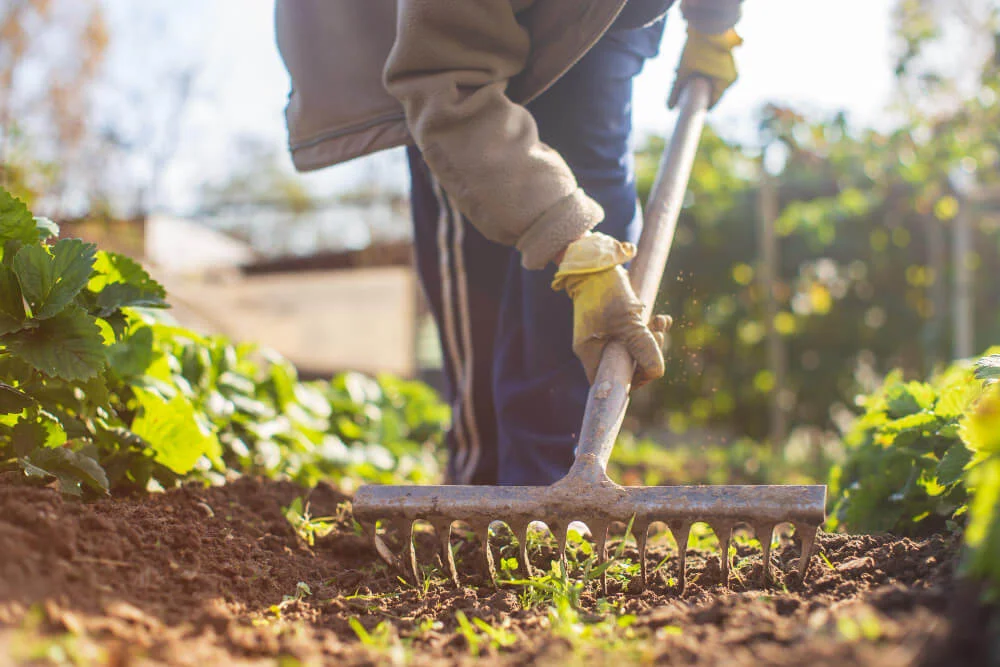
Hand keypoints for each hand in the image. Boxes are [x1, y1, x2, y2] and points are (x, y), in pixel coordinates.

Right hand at [551, 233, 670, 385]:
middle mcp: (596, 346)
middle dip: (647, 353)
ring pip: (635, 348)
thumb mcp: (627, 320)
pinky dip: (650, 328)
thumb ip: (642, 345)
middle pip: (626, 365)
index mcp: (590, 352)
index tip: (648, 366)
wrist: (596, 261)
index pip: (610, 380)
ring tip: (659, 322)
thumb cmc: (606, 290)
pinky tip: (660, 318)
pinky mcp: (616, 323)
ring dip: (652, 338)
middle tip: (657, 336)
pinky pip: (636, 333)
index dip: (632, 378)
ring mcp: (606, 334)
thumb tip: (658, 372)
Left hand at [668, 26, 741, 109]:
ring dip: (701, 81)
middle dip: (698, 91)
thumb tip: (669, 108)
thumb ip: (676, 90)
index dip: (699, 106)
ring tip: (689, 77)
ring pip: (713, 81)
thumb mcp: (683, 71)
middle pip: (712, 90)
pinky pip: (716, 72)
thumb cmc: (697, 48)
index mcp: (725, 83)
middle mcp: (732, 77)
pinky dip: (706, 73)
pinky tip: (695, 69)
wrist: (707, 23)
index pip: (712, 102)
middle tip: (684, 90)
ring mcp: (732, 67)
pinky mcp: (728, 59)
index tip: (687, 108)